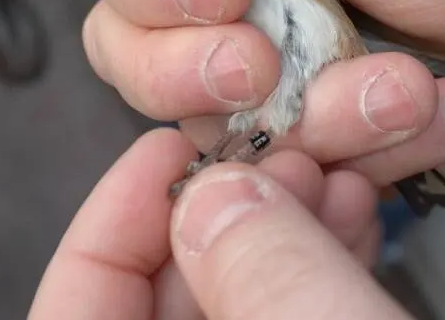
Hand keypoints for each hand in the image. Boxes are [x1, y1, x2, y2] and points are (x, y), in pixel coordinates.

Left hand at [28, 128, 411, 319]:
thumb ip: (264, 274)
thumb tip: (220, 195)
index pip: (83, 294)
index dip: (120, 211)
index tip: (171, 148)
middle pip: (179, 273)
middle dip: (237, 198)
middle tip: (284, 149)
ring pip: (250, 278)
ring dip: (294, 213)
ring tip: (342, 167)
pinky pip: (299, 296)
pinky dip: (326, 249)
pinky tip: (362, 202)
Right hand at [71, 0, 444, 186]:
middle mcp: (236, 12)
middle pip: (129, 54)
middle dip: (190, 69)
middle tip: (265, 60)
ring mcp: (276, 91)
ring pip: (214, 132)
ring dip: (314, 117)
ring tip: (406, 83)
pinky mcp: (323, 150)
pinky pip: (299, 177)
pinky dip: (366, 153)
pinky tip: (435, 112)